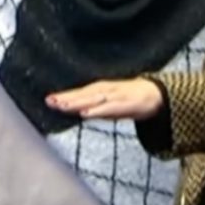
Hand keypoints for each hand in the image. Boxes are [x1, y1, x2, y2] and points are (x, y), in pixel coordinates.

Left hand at [46, 79, 163, 119]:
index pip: (79, 93)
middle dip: (67, 99)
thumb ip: (94, 106)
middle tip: (50, 102)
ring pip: (94, 99)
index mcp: (101, 90)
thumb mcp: (109, 103)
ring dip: (78, 102)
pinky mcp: (127, 102)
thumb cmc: (131, 99)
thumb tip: (77, 111)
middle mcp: (106, 90)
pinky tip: (86, 114)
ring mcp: (117, 95)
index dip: (64, 96)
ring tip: (63, 106)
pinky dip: (98, 110)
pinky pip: (110, 107)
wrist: (157, 94)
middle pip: (83, 94)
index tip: (48, 100)